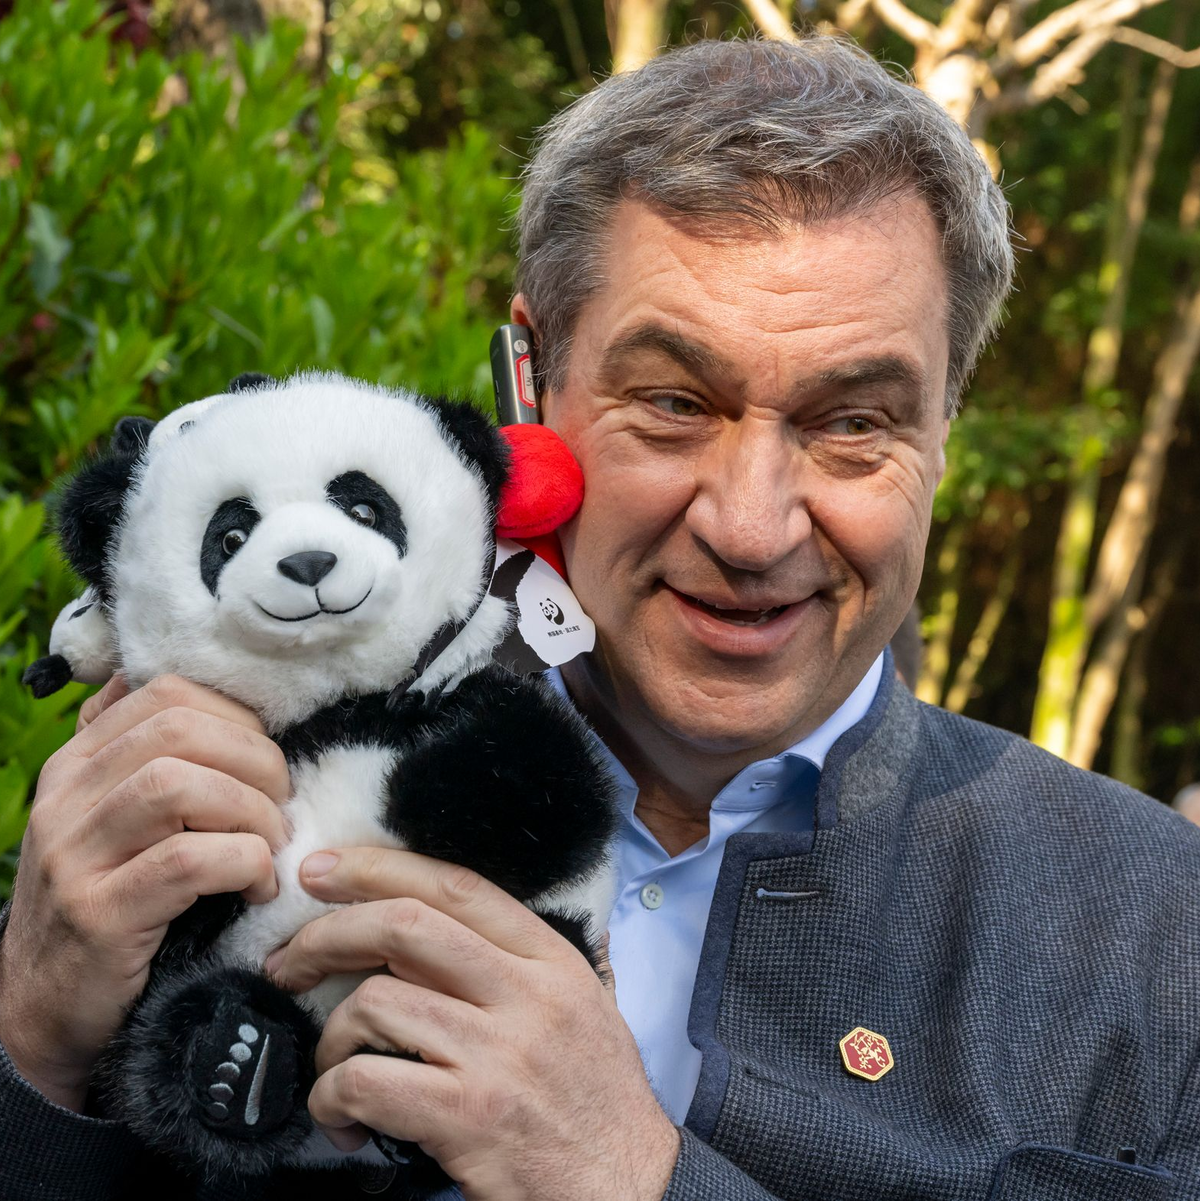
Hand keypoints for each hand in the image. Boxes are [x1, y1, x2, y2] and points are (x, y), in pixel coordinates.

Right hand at [0, 674, 288, 1110]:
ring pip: (179, 785)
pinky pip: (187, 862)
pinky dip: (244, 864)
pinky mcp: (99, 915)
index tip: (264, 763)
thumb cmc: (106, 902)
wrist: (40, 1013)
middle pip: (179, 729)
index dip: (237, 718)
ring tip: (272, 846)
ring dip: (252, 810)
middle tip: (282, 806)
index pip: (165, 693)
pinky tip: (258, 888)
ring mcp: (75, 856)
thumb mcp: (113, 820)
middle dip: (256, 759)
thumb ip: (143, 756)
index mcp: (77, 764)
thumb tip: (192, 687)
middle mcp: (66, 798)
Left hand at [266, 848, 679, 1200]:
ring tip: (336, 1066)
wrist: (633, 1190)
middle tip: (289, 960)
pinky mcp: (469, 1117)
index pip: (457, 887)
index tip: (323, 869)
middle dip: (328, 934)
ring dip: (332, 1036)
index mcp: (552, 961)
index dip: (378, 868)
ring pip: (376, 1003)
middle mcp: (527, 995)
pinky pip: (368, 1080)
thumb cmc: (599, 1102)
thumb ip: (528, 962)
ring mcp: (498, 1054)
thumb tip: (454, 921)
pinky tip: (342, 1117)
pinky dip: (334, 1096)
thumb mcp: (585, 1007)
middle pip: (406, 927)